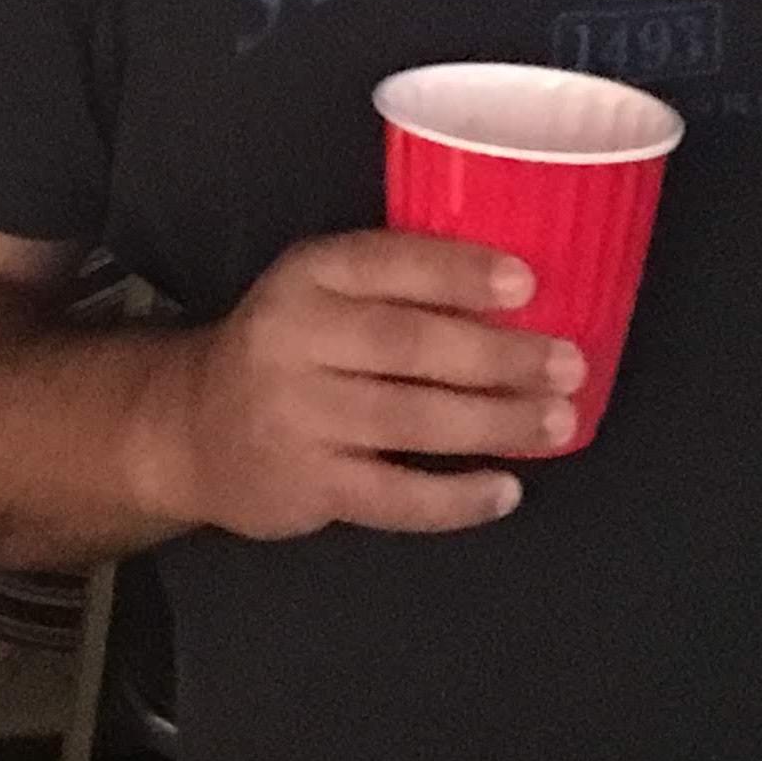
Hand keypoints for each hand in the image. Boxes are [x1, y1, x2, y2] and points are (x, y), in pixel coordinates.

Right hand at [136, 229, 583, 539]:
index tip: (527, 283)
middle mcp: (295, 339)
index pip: (384, 263)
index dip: (456, 272)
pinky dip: (457, 497)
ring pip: (412, 420)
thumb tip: (519, 294)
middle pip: (409, 345)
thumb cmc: (288, 349)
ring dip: (495, 423)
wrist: (193, 429)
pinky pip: (396, 496)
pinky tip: (506, 490)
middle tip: (568, 364)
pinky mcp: (308, 484)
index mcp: (305, 276)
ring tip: (558, 423)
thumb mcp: (318, 293)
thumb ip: (393, 287)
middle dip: (498, 357)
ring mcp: (300, 416)